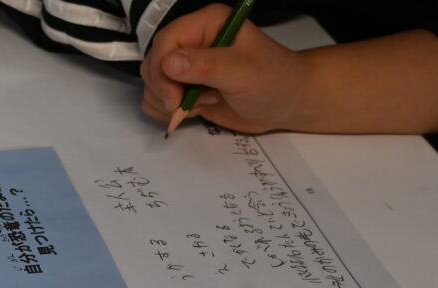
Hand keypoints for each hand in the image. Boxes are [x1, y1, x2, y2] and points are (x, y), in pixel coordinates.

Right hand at [140, 4, 308, 133]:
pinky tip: (197, 109)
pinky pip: (155, 100)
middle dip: (165, 90)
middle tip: (190, 103)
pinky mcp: (184, 89)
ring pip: (151, 84)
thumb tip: (169, 64)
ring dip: (169, 102)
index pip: (165, 41)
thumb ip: (207, 66)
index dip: (163, 70)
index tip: (175, 98)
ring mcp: (187, 67)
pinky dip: (168, 112)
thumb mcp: (244, 72)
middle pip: (152, 63)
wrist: (286, 103)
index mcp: (206, 24)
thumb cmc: (274, 81)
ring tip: (205, 101)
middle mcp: (192, 42)